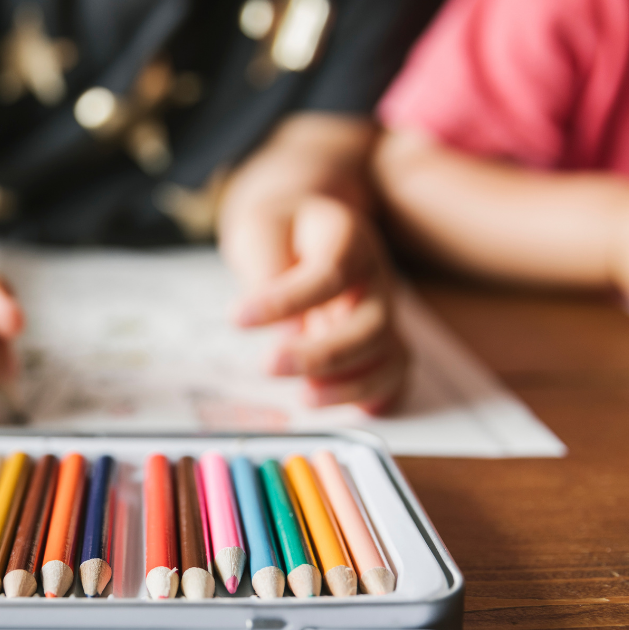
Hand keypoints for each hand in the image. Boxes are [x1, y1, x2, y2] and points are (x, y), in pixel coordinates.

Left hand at [219, 187, 408, 413]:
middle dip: (323, 354)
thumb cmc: (279, 228)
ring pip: (387, 355)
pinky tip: (336, 405)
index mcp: (348, 239)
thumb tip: (285, 329)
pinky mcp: (378, 341)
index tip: (237, 318)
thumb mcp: (261, 226)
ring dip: (349, 385)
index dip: (286, 301)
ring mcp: (382, 311)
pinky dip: (373, 396)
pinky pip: (391, 375)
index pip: (330, 273)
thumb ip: (269, 269)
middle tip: (268, 365)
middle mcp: (375, 278)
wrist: (302, 225)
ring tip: (303, 397)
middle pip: (370, 324)